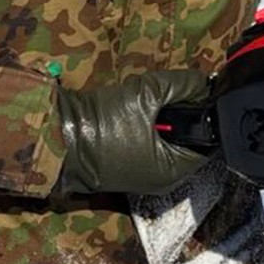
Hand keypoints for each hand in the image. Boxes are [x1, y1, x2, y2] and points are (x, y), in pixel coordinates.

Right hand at [55, 69, 212, 196]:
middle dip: (178, 113)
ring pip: (165, 139)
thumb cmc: (101, 124)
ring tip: (142, 102)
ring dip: (159, 118)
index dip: (205, 112)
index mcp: (173, 171)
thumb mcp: (146, 94)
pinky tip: (129, 112)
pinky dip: (144, 127)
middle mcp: (162, 181)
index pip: (208, 140)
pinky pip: (147, 144)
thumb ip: (182, 85)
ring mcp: (142, 178)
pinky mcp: (125, 169)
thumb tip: (206, 81)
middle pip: (187, 140)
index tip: (197, 91)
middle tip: (163, 95)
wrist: (55, 138)